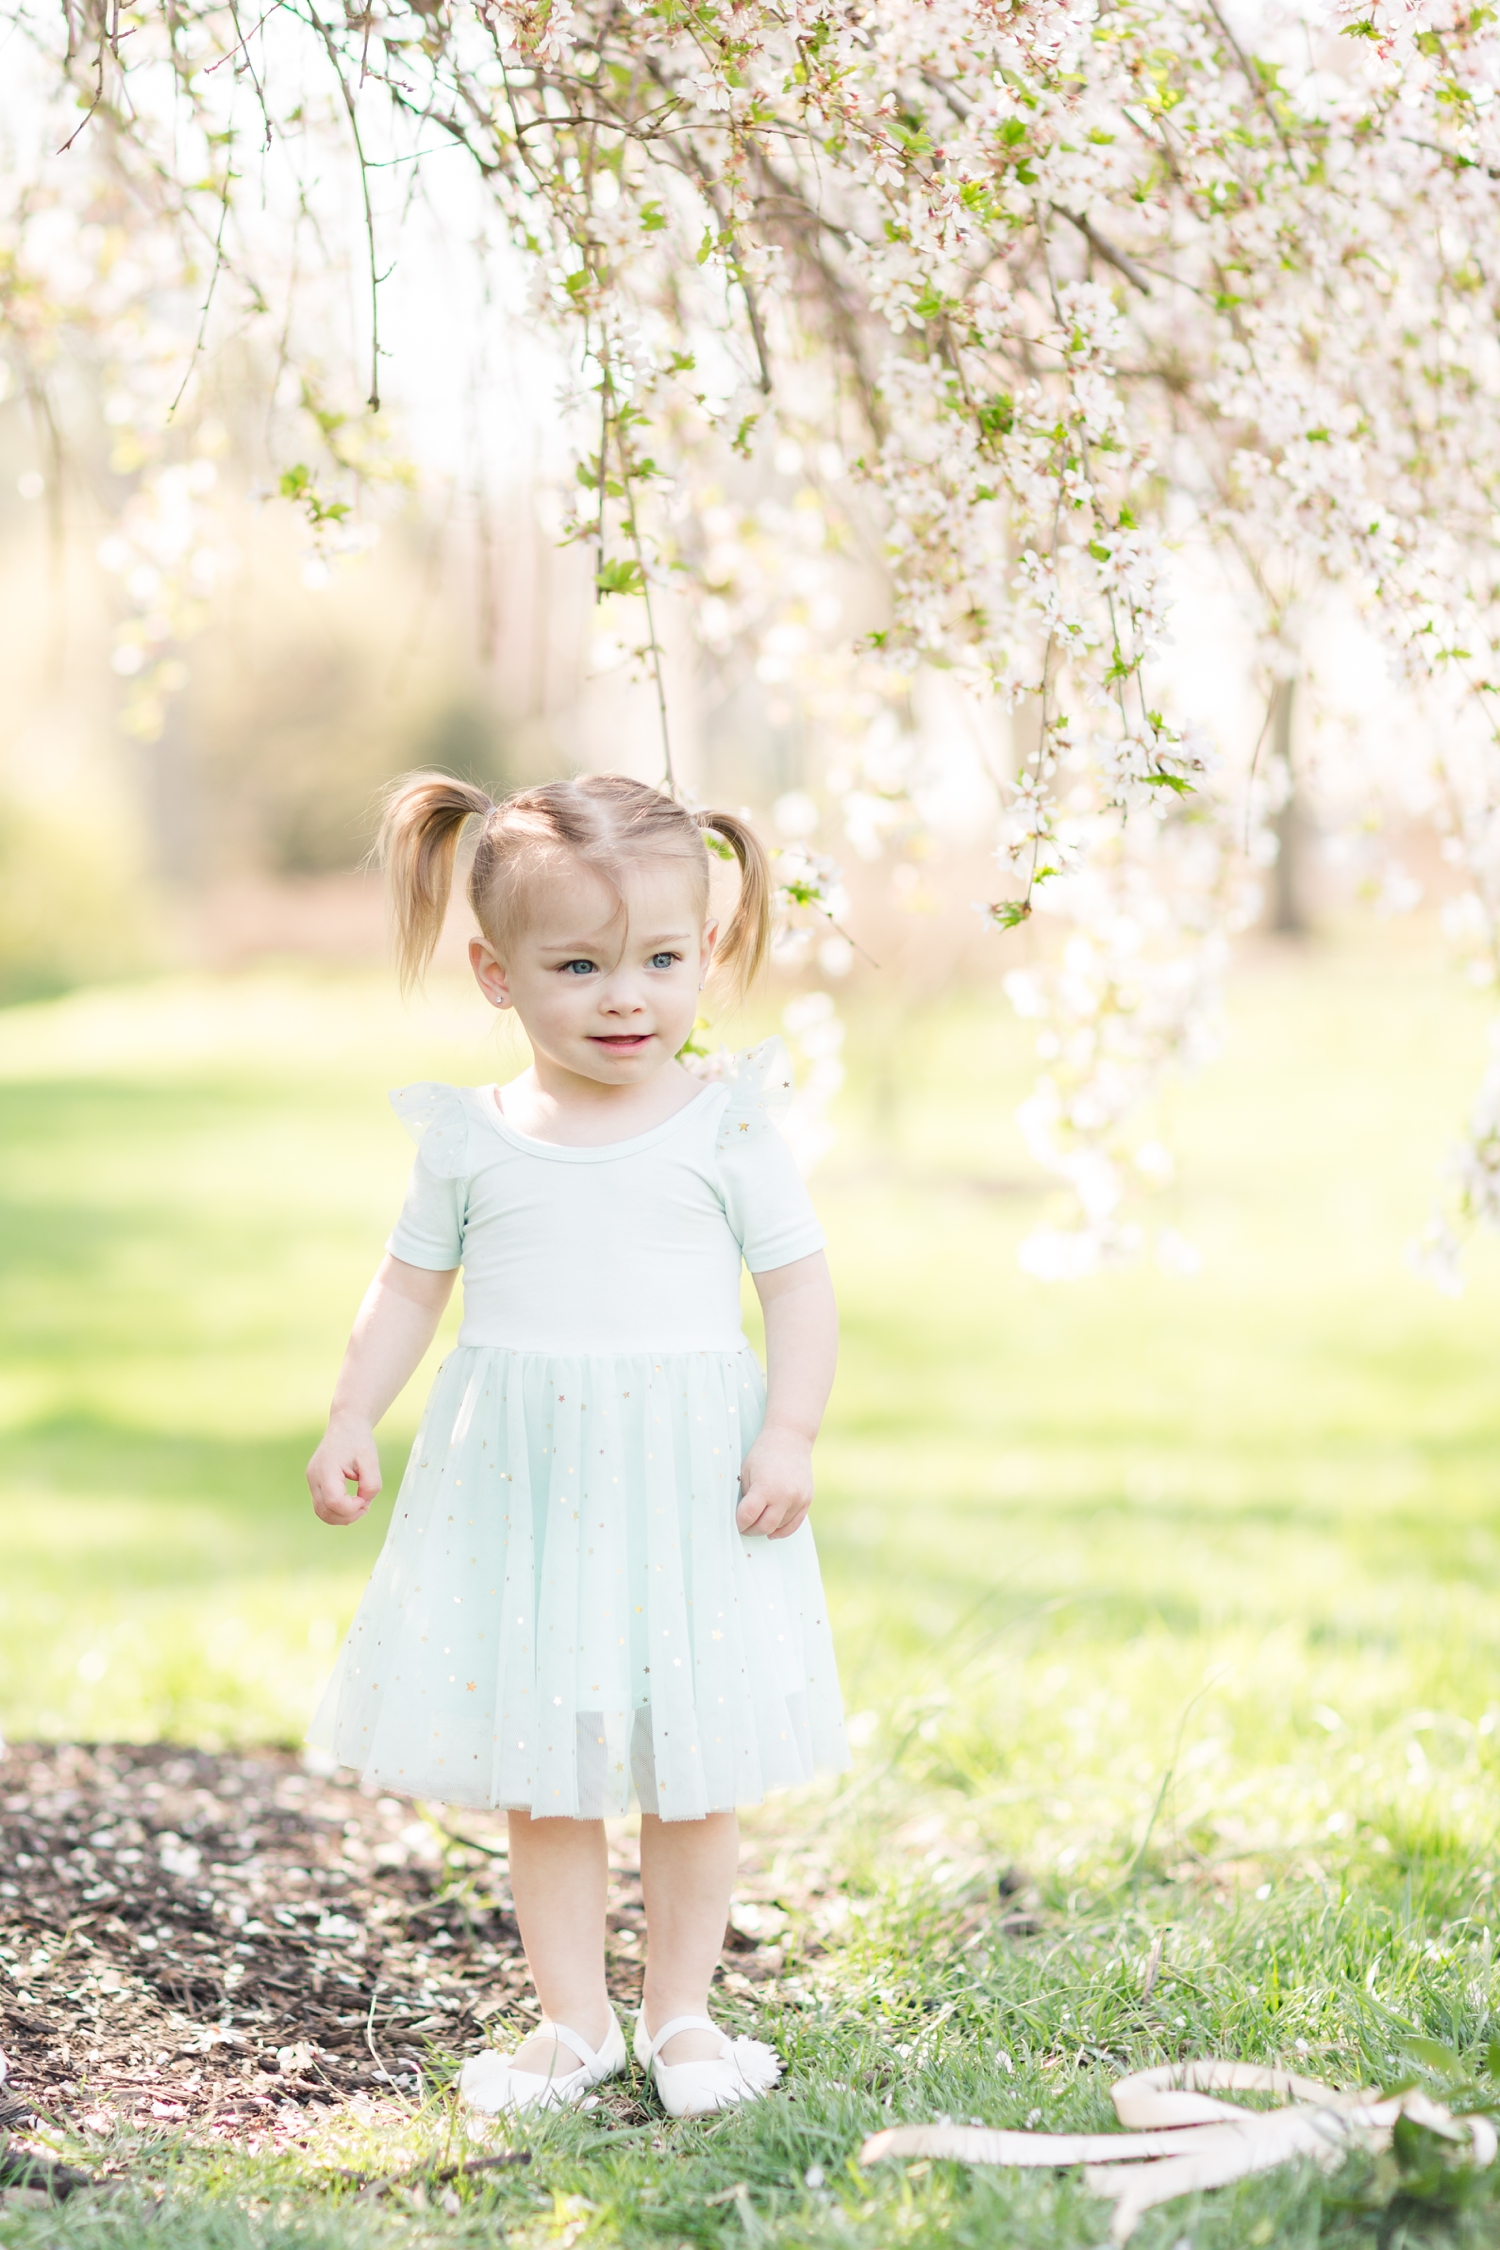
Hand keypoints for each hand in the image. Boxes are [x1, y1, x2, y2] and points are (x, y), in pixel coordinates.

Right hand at [307, 1417, 381, 1525]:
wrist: (346, 1426)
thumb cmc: (358, 1442)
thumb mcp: (371, 1461)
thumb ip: (371, 1485)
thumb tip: (364, 1504)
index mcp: (326, 1469)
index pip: (334, 1501)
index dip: (352, 1508)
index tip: (365, 1499)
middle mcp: (314, 1477)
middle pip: (325, 1511)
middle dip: (348, 1516)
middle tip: (366, 1506)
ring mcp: (311, 1481)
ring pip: (321, 1512)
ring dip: (341, 1516)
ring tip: (359, 1505)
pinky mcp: (314, 1483)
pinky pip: (321, 1506)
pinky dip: (336, 1511)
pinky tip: (351, 1504)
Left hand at [736, 1424, 813, 1539]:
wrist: (791, 1439)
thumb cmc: (763, 1453)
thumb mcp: (746, 1471)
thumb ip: (746, 1496)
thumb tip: (744, 1518)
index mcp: (765, 1487)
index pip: (748, 1517)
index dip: (740, 1523)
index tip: (737, 1522)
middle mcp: (784, 1496)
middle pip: (765, 1526)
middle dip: (752, 1530)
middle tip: (745, 1528)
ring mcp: (798, 1499)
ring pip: (779, 1527)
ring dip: (766, 1528)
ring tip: (758, 1523)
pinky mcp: (807, 1500)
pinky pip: (795, 1524)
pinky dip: (783, 1531)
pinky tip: (773, 1532)